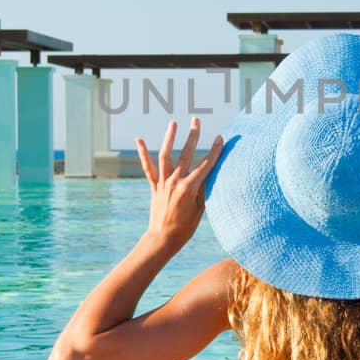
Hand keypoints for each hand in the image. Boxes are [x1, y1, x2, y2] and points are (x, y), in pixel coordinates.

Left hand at [136, 118, 224, 246]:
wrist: (163, 239)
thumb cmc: (186, 227)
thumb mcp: (201, 209)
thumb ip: (203, 189)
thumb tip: (208, 173)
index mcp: (190, 187)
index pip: (206, 164)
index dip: (214, 150)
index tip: (220, 137)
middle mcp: (175, 181)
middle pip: (186, 154)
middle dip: (193, 136)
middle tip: (196, 120)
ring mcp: (163, 183)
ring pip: (166, 155)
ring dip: (169, 138)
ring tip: (173, 123)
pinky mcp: (155, 187)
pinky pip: (148, 168)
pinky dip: (143, 153)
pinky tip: (139, 140)